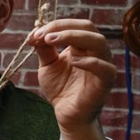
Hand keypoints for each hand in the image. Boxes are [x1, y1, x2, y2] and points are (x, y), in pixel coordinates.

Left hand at [28, 19, 116, 139]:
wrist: (65, 114)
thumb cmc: (60, 88)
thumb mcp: (48, 65)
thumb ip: (44, 49)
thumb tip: (35, 32)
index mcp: (82, 45)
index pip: (76, 25)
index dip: (56, 25)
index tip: (34, 33)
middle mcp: (95, 52)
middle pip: (88, 27)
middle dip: (63, 27)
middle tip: (41, 35)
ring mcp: (102, 65)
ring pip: (99, 42)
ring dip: (73, 37)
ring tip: (51, 41)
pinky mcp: (105, 82)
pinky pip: (105, 68)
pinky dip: (90, 61)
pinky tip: (72, 60)